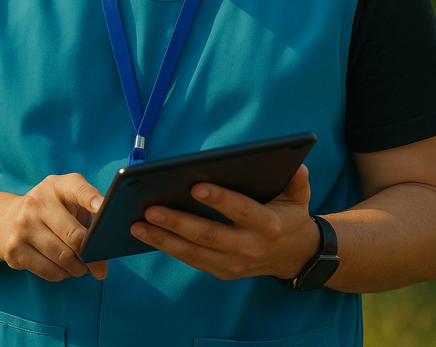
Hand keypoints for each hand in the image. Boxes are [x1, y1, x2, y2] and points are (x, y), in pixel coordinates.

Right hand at [0, 174, 109, 281]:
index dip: (92, 199)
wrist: (4, 220)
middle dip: (91, 254)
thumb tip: (102, 261)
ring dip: (78, 268)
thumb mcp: (67, 202)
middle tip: (98, 263)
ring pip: (64, 258)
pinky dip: (62, 274)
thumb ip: (89, 217)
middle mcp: (36, 203)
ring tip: (80, 267)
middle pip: (75, 236)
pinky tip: (62, 268)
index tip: (104, 210)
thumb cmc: (49, 212)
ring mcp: (22, 226)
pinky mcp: (14, 250)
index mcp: (55, 186)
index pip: (76, 188)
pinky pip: (50, 271)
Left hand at [130, 164, 319, 280]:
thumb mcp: (299, 196)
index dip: (219, 199)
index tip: (194, 187)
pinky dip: (167, 247)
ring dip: (163, 239)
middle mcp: (250, 247)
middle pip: (209, 235)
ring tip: (136, 225)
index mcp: (268, 225)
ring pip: (193, 252)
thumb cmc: (289, 216)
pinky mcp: (222, 272)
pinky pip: (191, 259)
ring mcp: (234, 264)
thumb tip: (296, 163)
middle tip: (150, 209)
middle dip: (178, 222)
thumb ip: (297, 180)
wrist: (296, 257)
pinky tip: (145, 235)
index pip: (241, 210)